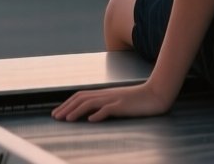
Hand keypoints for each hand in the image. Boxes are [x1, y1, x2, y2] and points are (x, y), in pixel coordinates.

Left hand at [51, 81, 174, 122]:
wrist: (157, 93)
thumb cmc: (140, 100)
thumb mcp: (120, 102)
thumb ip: (106, 106)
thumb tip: (91, 116)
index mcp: (105, 93)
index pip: (81, 96)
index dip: (68, 103)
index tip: (58, 113)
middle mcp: (107, 94)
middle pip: (82, 98)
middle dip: (67, 107)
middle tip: (55, 117)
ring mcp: (115, 99)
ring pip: (91, 102)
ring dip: (77, 111)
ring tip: (67, 119)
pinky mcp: (124, 105)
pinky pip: (109, 109)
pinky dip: (99, 114)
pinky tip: (91, 120)